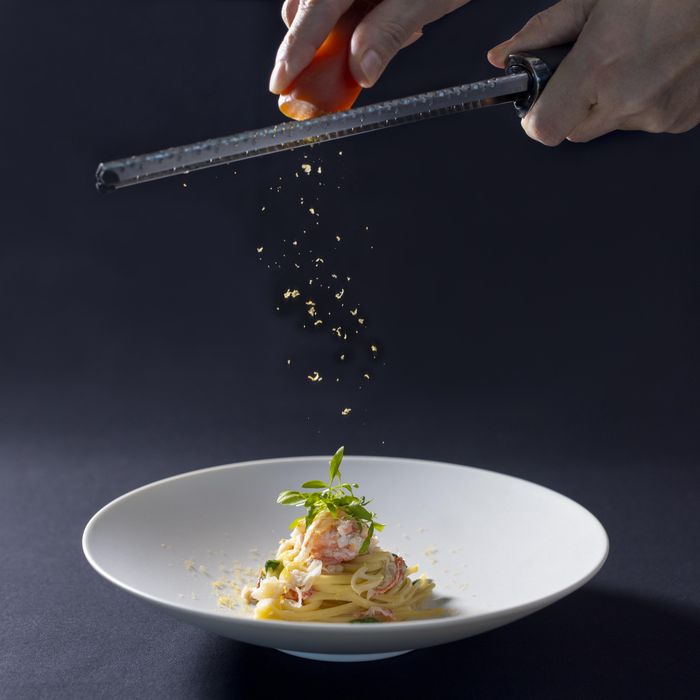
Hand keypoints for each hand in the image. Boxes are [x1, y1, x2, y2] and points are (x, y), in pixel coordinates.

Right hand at [269, 0, 469, 93]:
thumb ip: (388, 32)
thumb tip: (360, 71)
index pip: (312, 11)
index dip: (295, 51)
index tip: (281, 82)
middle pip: (305, 9)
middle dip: (317, 47)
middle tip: (342, 73)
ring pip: (321, 7)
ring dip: (342, 34)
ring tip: (396, 31)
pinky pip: (341, 2)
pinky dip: (357, 18)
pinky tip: (389, 15)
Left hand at [488, 0, 699, 144]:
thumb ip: (543, 33)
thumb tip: (502, 57)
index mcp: (599, 68)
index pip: (544, 128)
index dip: (536, 117)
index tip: (540, 100)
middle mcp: (628, 100)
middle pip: (573, 130)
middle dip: (573, 104)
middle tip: (593, 68)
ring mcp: (657, 115)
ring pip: (608, 126)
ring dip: (610, 102)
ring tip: (633, 59)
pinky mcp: (680, 121)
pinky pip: (643, 122)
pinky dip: (641, 102)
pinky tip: (656, 68)